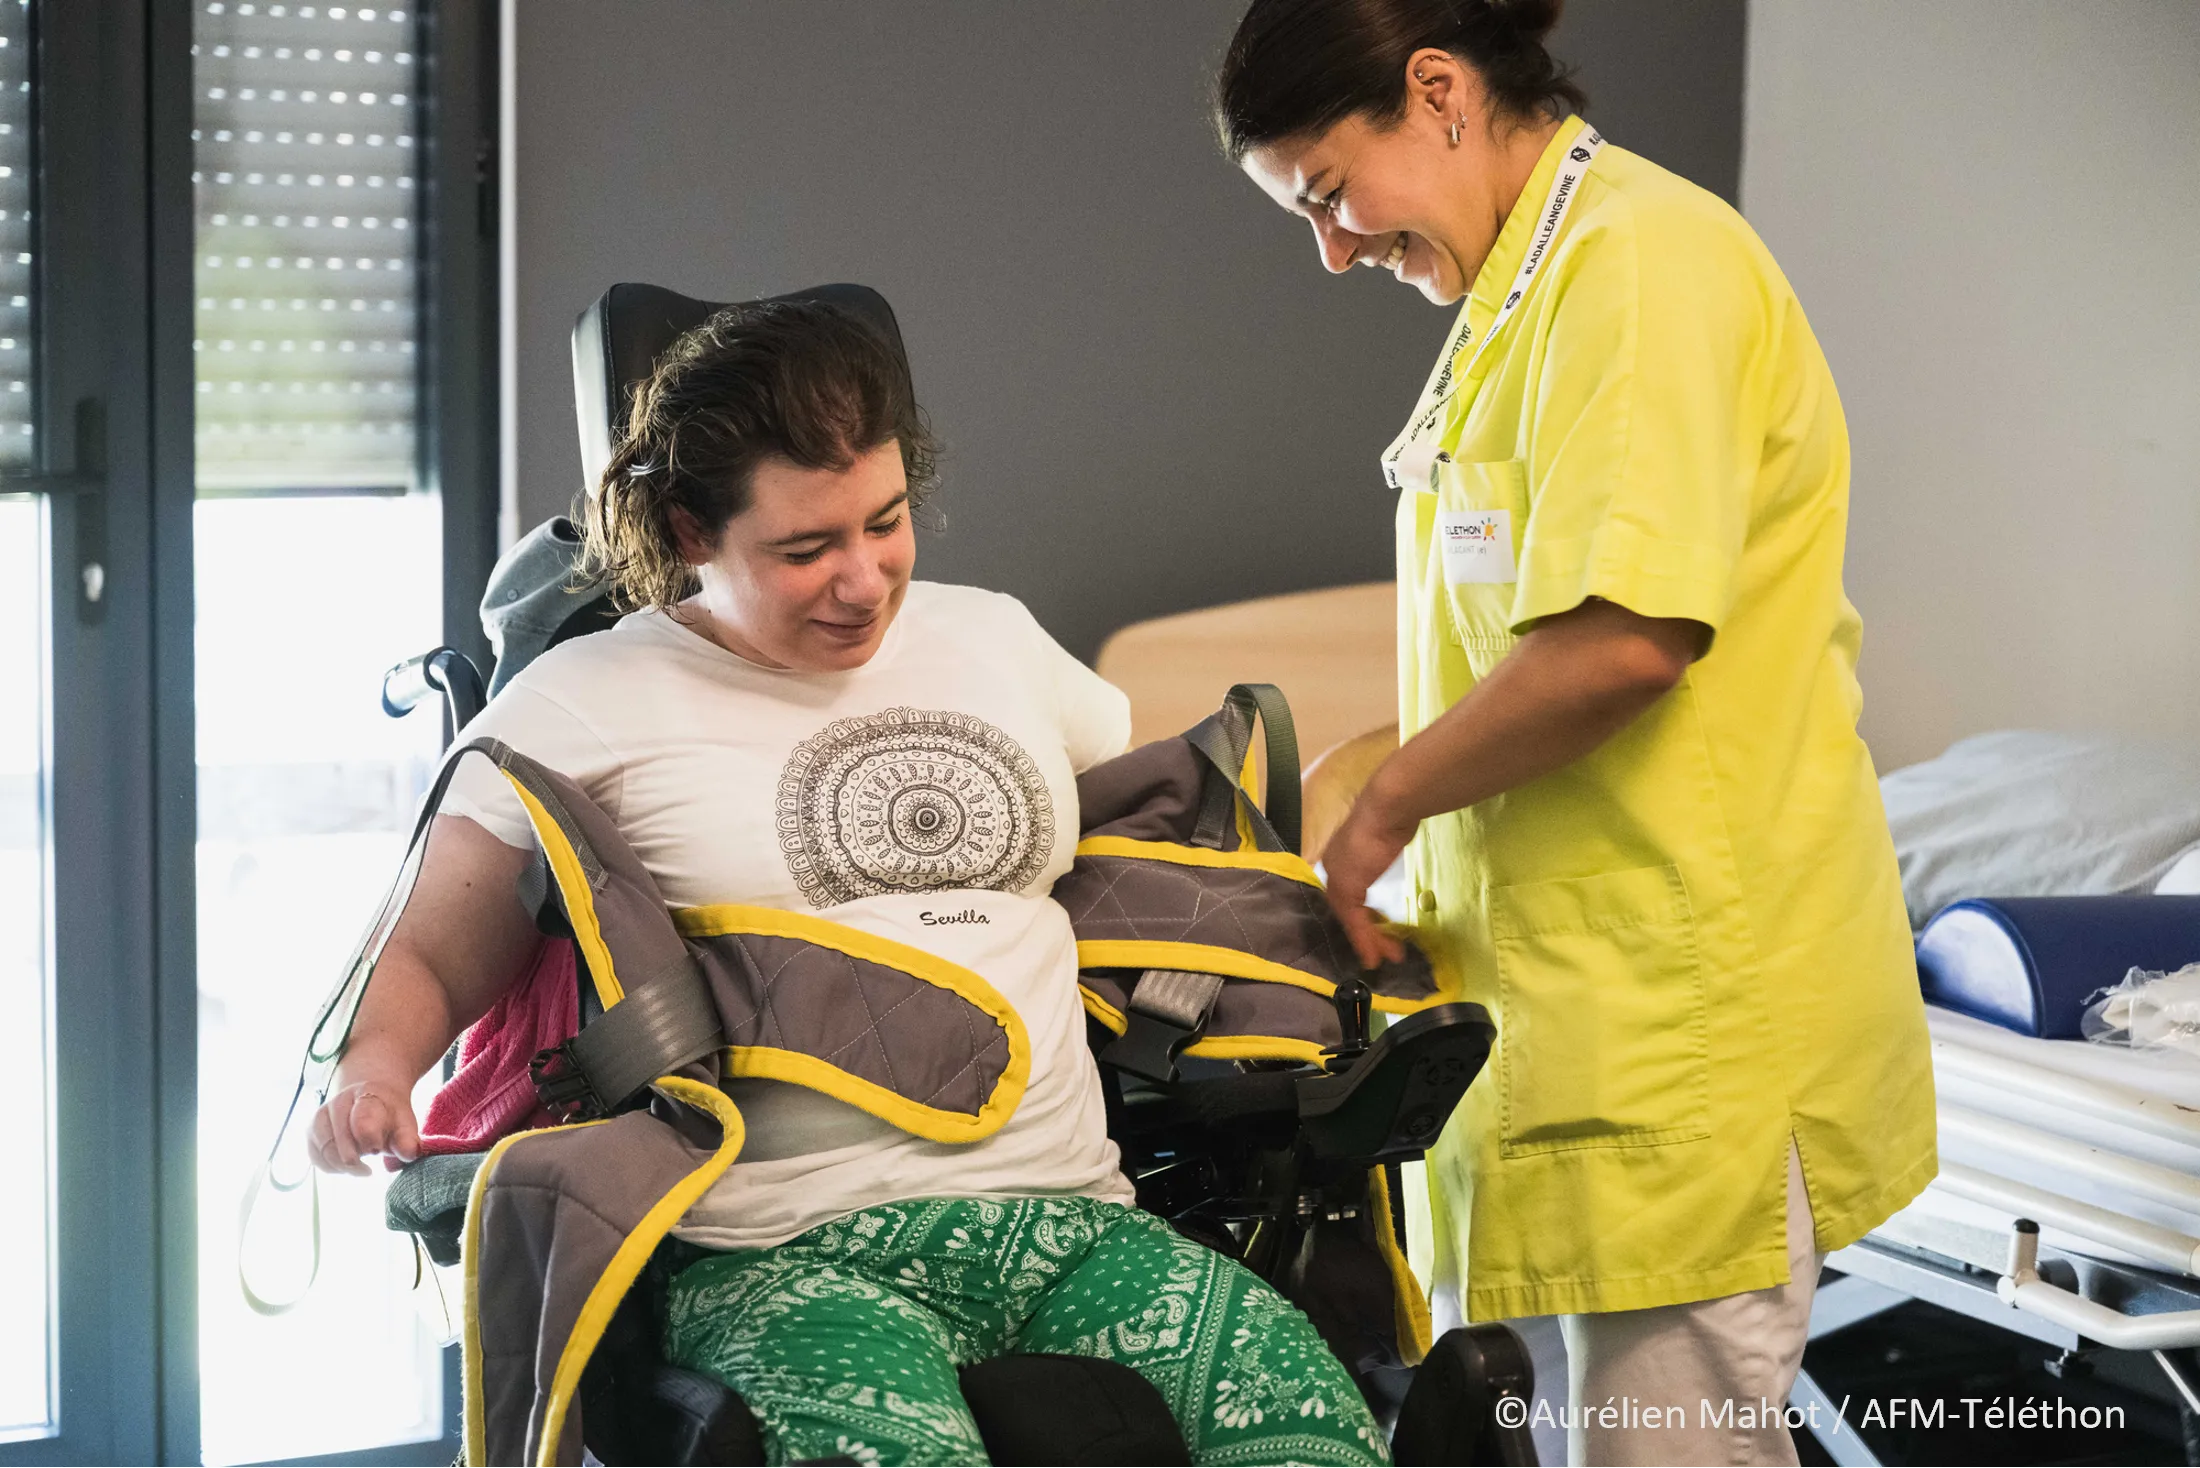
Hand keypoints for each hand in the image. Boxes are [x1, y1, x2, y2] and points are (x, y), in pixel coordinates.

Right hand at [308, 1071, 421, 1175]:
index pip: (363, 1118)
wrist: (371, 1100)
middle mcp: (340, 1101)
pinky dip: (331, 1167)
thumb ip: (408, 1139)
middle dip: (356, 1158)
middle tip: (369, 1164)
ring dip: (343, 1165)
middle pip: (340, 1138)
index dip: (370, 1139)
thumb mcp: (404, 1123)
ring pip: (325, 1149)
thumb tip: (409, 1154)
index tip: (377, 1150)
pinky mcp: (311, 1130)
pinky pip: (316, 1156)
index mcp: (367, 1094)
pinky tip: (346, 1167)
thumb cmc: (388, 1116)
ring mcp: (322, 1114)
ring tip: (361, 1166)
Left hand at [1320, 781, 1415, 971]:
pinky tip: (1375, 955)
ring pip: (1349, 920)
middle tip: (1385, 952)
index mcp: (1340, 859)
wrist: (1388, 809)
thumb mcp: (1384, 841)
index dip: (1362, 918)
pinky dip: (1365, 939)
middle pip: (1346, 912)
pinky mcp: (1346, 887)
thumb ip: (1378, 853)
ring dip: (1369, 941)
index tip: (1378, 934)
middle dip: (1367, 935)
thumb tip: (1388, 851)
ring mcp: (1338, 878)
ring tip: (1387, 958)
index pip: (1347, 897)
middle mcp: (1333, 869)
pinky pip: (1354, 921)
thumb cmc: (1392, 819)